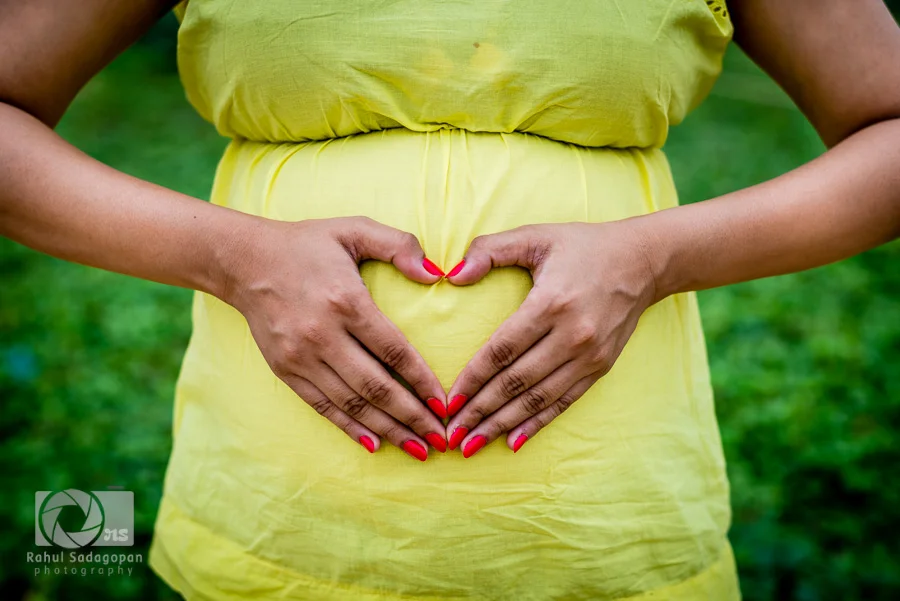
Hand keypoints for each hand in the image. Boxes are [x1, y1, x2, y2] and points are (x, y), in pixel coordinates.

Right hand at [221, 216, 448, 460]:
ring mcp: (301, 357)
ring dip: (388, 429)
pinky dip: (350, 428)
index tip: (445, 405)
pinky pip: (323, 406)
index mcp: (346, 301)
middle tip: (442, 439)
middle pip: (376, 387)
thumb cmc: (308, 243)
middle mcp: (322, 335)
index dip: (422, 381)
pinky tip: (375, 444)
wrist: (244, 260)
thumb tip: (437, 274)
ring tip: (418, 448)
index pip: (394, 351)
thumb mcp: (354, 229)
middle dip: (412, 417)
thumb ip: (399, 245)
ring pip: (352, 404)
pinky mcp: (285, 370)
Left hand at [442, 220, 658, 456]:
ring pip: (537, 399)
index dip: (473, 379)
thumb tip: (452, 273)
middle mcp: (572, 335)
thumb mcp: (536, 235)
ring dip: (502, 425)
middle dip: (480, 411)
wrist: (644, 261)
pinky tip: (513, 442)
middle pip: (516, 382)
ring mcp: (589, 355)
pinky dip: (537, 424)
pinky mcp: (601, 367)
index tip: (448, 401)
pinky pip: (563, 402)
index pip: (502, 350)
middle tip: (450, 435)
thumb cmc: (583, 246)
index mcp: (551, 303)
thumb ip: (490, 249)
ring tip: (472, 445)